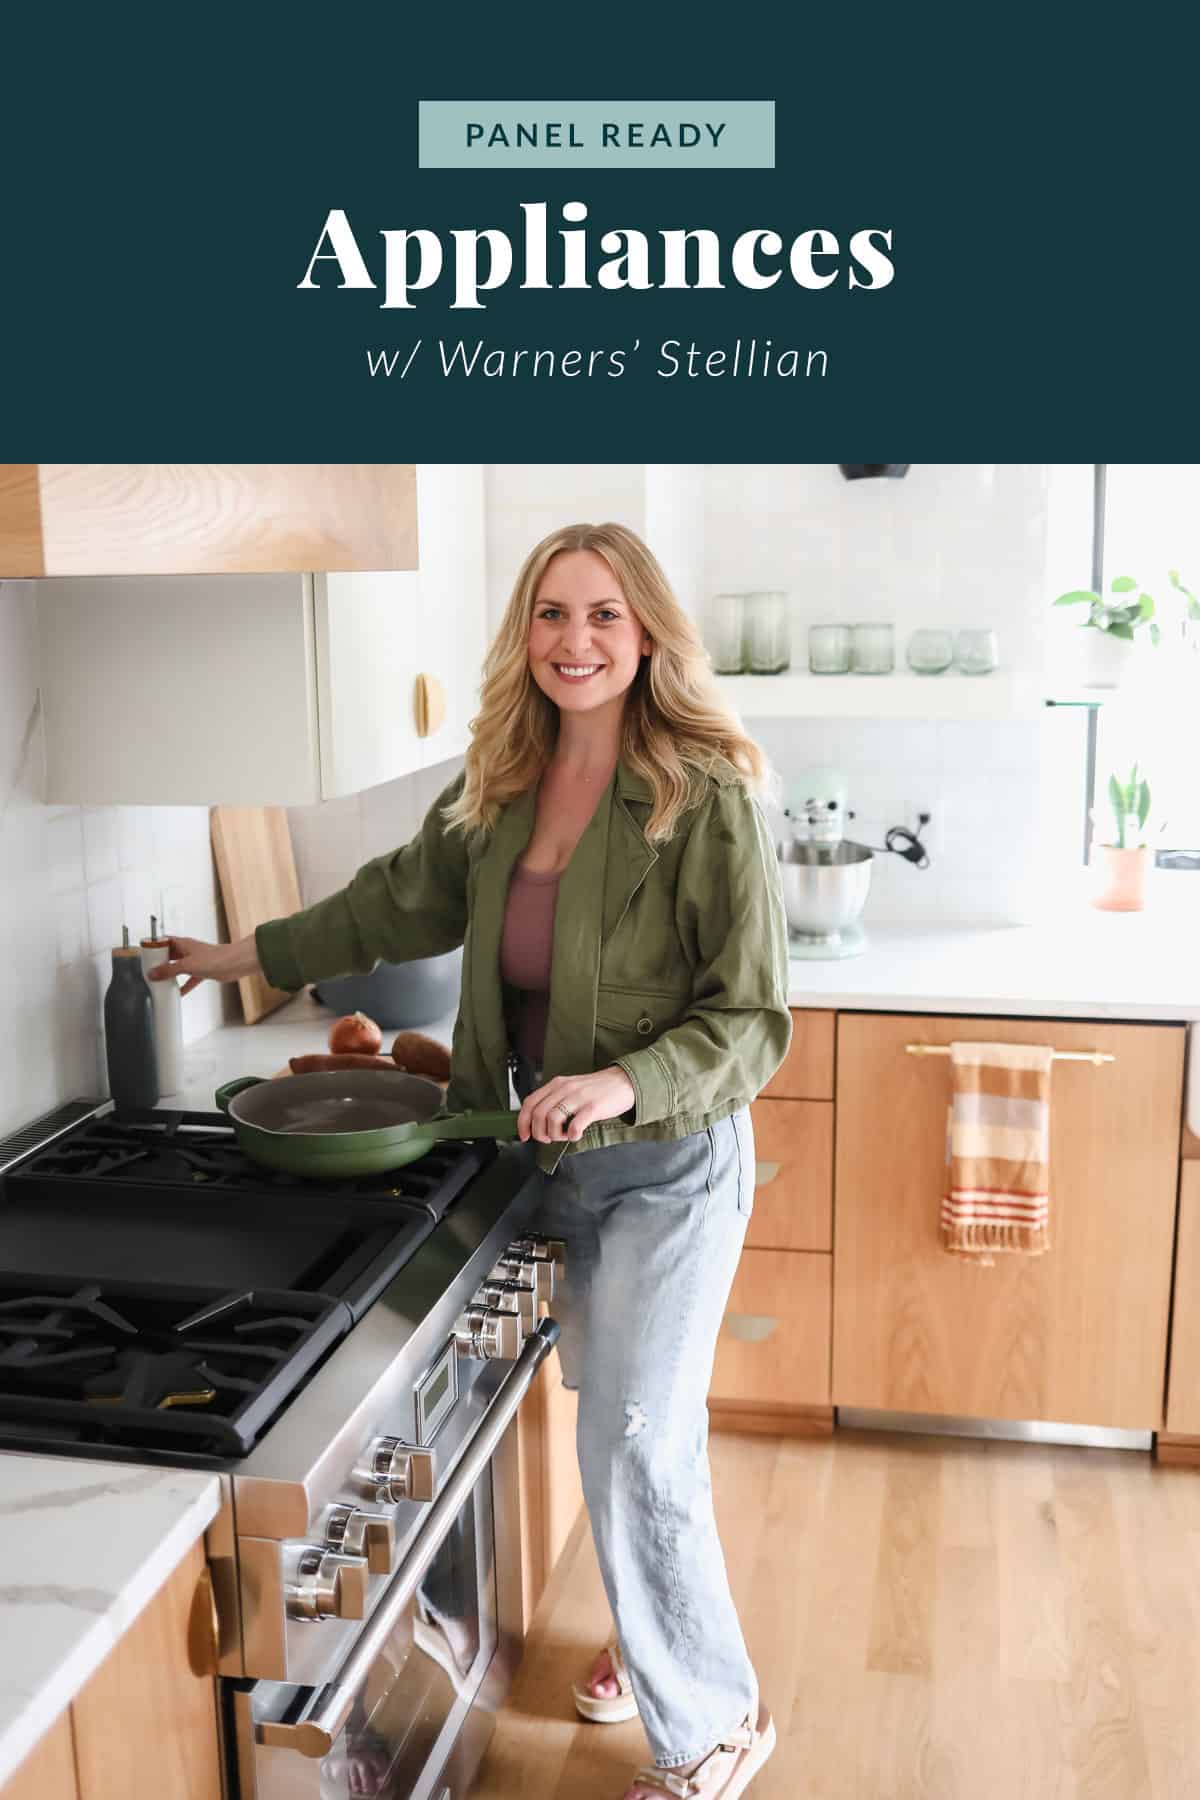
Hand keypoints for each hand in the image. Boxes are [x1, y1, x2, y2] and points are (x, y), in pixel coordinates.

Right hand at [147, 933, 260, 996]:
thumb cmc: (215, 958)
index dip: (154, 946)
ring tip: (159, 981)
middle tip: (148, 970)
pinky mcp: (203, 971)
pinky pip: (189, 979)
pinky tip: (178, 993)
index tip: (144, 954)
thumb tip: (152, 974)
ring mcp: (196, 961)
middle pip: (170, 955)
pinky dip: (184, 986)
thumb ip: (169, 970)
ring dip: (171, 974)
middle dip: (160, 962)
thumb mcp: (187, 965)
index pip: (164, 941)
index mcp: (183, 943)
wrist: (235, 964)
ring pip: (179, 967)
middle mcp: (188, 951)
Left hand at [518, 1066, 636, 1143]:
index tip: (524, 1135)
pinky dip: (571, 1135)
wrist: (624, 1082)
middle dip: (539, 1133)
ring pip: (552, 1119)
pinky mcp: (593, 1107)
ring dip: (554, 1135)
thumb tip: (537, 1122)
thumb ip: (555, 1100)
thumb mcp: (570, 1089)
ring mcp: (579, 1097)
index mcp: (557, 1084)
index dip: (523, 1122)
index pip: (530, 1103)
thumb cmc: (597, 1089)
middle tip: (548, 1139)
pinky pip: (575, 1125)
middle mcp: (565, 1088)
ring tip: (563, 1136)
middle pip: (539, 1114)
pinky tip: (576, 1135)